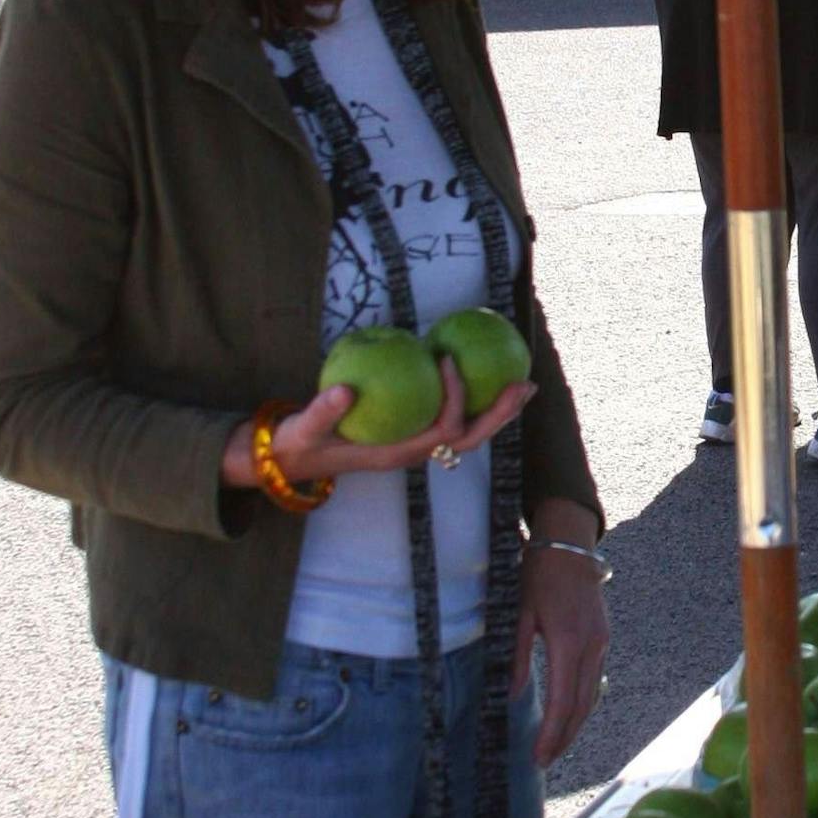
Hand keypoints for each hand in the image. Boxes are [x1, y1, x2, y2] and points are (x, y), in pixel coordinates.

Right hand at [223, 359, 533, 487]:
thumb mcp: (304, 430)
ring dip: (498, 410)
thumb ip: (321, 412)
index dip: (454, 398)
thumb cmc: (301, 443)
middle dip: (501, 413)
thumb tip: (344, 390)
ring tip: (523, 383)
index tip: (447, 359)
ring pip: (469, 432)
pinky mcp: (414, 435)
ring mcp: (417, 446)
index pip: (442, 428)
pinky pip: (453, 419)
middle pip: (471, 437)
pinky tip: (484, 376)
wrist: (293, 459)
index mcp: (398, 453)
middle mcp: (415, 452)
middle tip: (525, 383)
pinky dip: (475, 402)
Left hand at [515, 502, 610, 766]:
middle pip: (582, 705)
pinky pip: (593, 679)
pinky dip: (581, 703)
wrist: (568, 545)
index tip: (538, 757)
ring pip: (591, 695)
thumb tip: (513, 696)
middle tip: (545, 762)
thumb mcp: (517, 612)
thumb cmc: (537, 575)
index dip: (552, 733)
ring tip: (556, 746)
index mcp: (568, 641)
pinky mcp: (602, 637)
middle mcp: (590, 646)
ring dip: (575, 724)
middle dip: (565, 737)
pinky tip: (569, 714)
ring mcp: (600, 642)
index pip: (563, 701)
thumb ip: (516, 655)